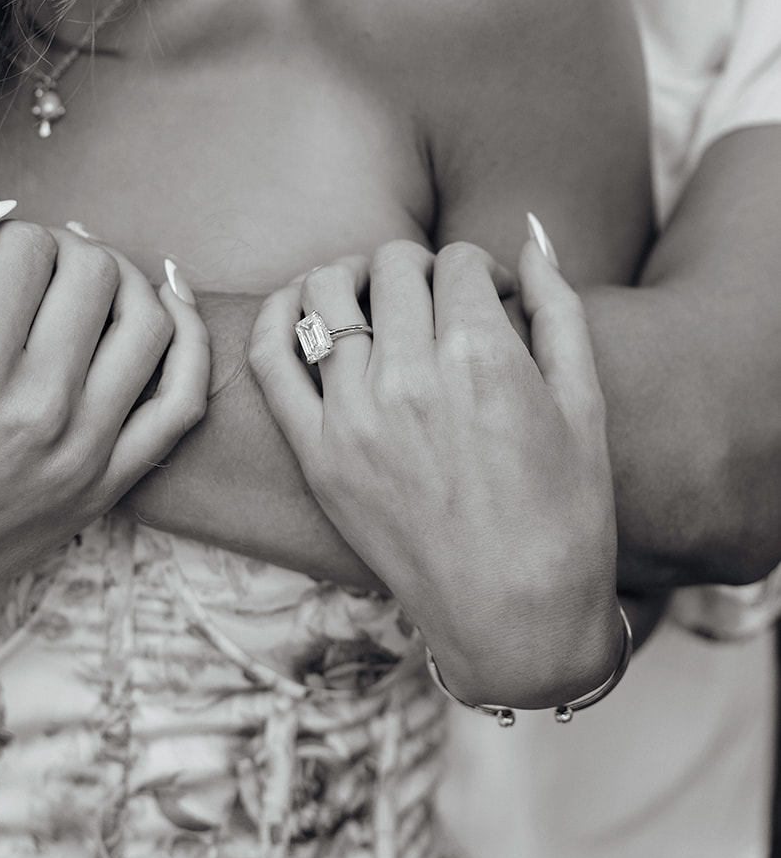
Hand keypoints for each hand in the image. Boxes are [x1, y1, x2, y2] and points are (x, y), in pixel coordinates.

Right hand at [0, 210, 208, 657]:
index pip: (32, 246)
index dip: (12, 237)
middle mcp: (36, 400)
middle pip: (94, 273)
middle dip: (68, 249)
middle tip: (39, 267)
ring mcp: (81, 448)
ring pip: (149, 321)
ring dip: (124, 281)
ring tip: (89, 282)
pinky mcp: (105, 485)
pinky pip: (182, 401)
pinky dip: (190, 340)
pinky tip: (170, 303)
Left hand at [250, 237, 624, 711]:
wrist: (516, 618)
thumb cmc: (565, 515)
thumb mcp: (585, 403)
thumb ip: (560, 309)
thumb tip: (534, 239)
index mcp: (483, 358)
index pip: (460, 262)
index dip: (483, 269)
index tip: (492, 298)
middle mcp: (410, 378)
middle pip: (394, 267)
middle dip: (424, 270)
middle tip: (441, 304)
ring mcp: (353, 417)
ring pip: (326, 294)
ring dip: (354, 279)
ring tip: (376, 298)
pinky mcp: (317, 455)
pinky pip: (272, 357)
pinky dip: (278, 314)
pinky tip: (301, 304)